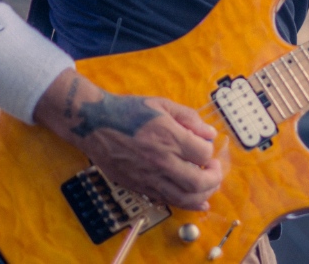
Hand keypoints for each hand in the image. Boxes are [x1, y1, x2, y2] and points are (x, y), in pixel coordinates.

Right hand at [38, 74, 223, 210]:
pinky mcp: (138, 187)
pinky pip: (167, 201)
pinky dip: (185, 204)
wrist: (94, 124)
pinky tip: (196, 201)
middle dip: (214, 178)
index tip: (205, 146)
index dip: (210, 151)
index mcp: (169, 137)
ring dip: (203, 195)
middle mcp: (160, 160)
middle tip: (214, 170)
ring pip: (184, 198)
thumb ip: (189, 118)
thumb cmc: (128, 111)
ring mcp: (148, 177)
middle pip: (198, 182)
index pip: (204, 154)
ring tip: (208, 185)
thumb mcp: (163, 104)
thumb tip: (210, 134)